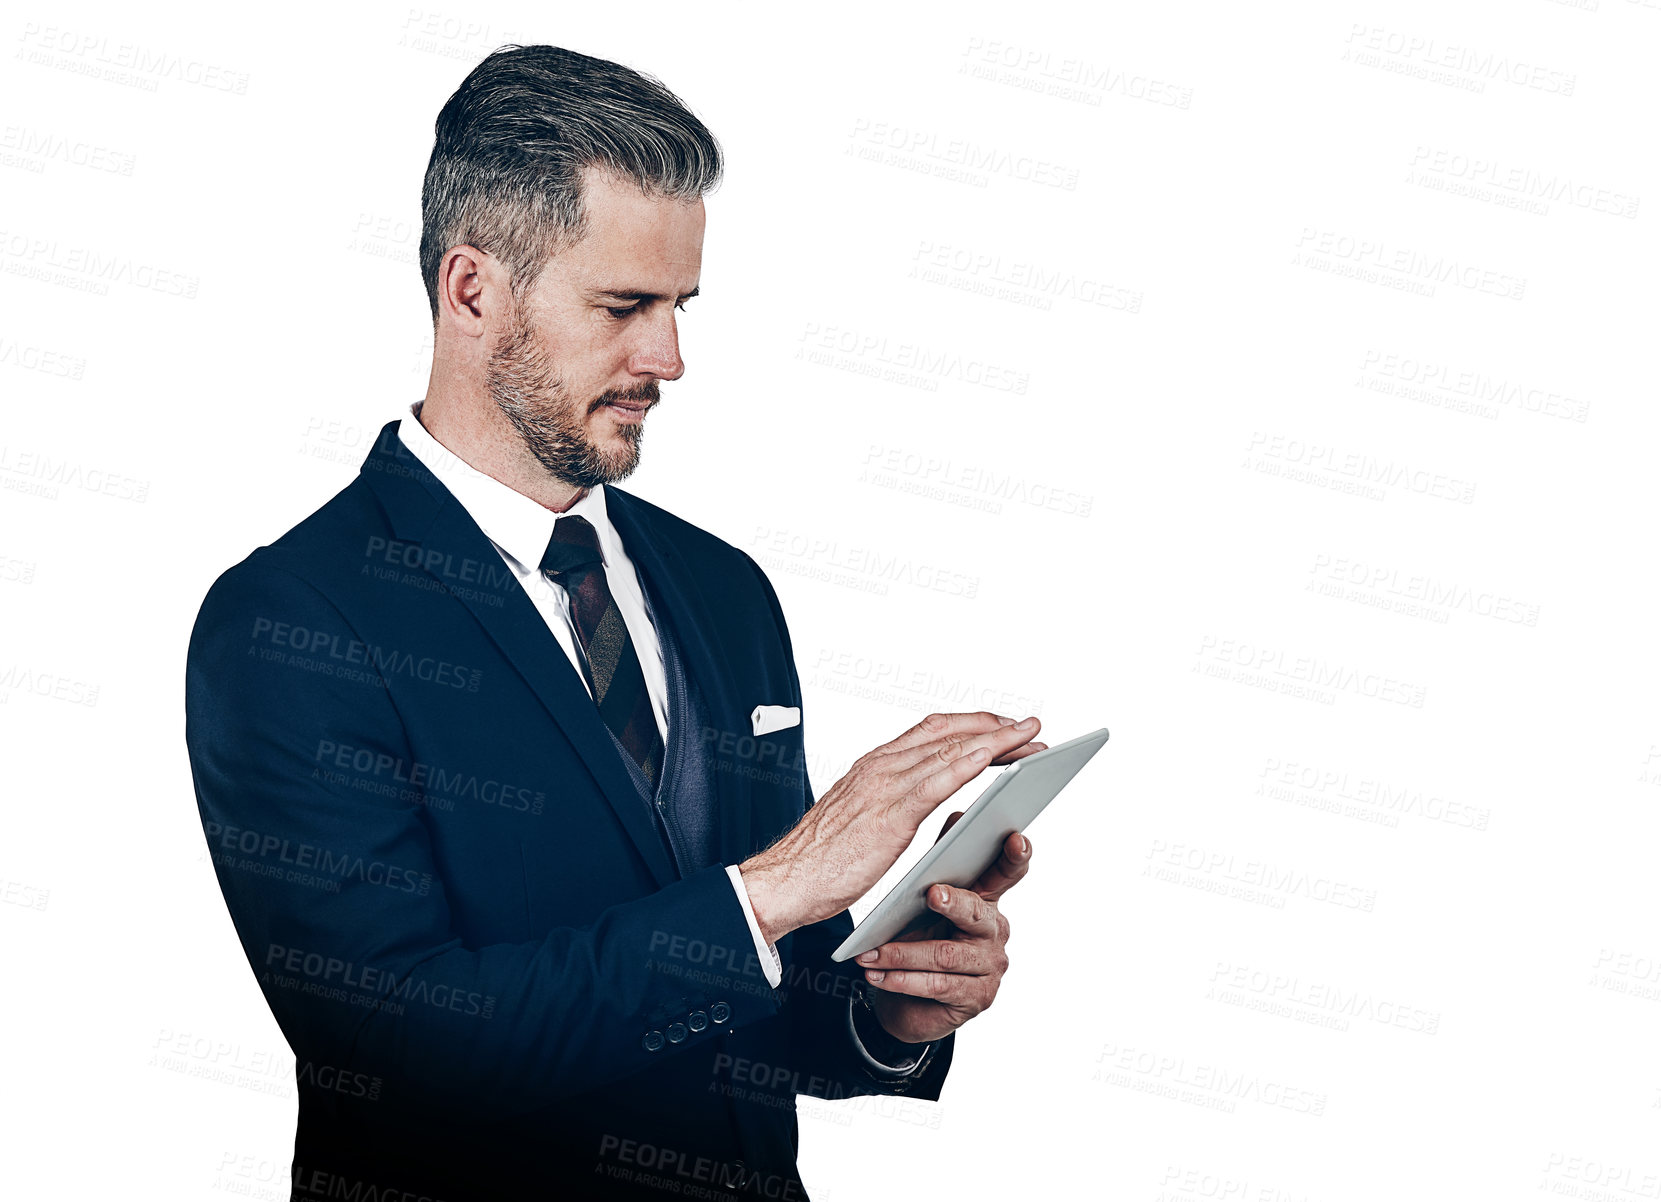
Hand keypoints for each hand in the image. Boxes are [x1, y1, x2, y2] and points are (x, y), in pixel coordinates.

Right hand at [740, 712, 1043, 942]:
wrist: (787, 881)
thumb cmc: (820, 860)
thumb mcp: (862, 820)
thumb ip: (890, 802)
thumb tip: (920, 799)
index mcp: (874, 766)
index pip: (931, 731)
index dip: (972, 724)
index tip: (1004, 726)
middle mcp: (880, 765)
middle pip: (948, 731)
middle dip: (994, 726)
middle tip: (1030, 728)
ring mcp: (884, 784)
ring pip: (951, 748)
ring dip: (997, 739)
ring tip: (1031, 739)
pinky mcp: (890, 811)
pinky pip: (939, 778)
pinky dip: (972, 761)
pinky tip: (997, 756)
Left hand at [855, 818, 1032, 1043]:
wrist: (909, 999)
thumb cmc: (920, 937)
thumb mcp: (925, 899)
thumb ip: (942, 860)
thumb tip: (957, 813)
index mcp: (987, 898)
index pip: (1008, 872)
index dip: (1015, 856)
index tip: (1015, 838)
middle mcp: (995, 930)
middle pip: (976, 913)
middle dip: (953, 903)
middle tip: (932, 894)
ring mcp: (990, 966)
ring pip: (947, 955)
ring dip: (904, 953)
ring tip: (871, 953)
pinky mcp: (977, 997)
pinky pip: (938, 985)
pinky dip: (903, 980)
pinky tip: (878, 975)